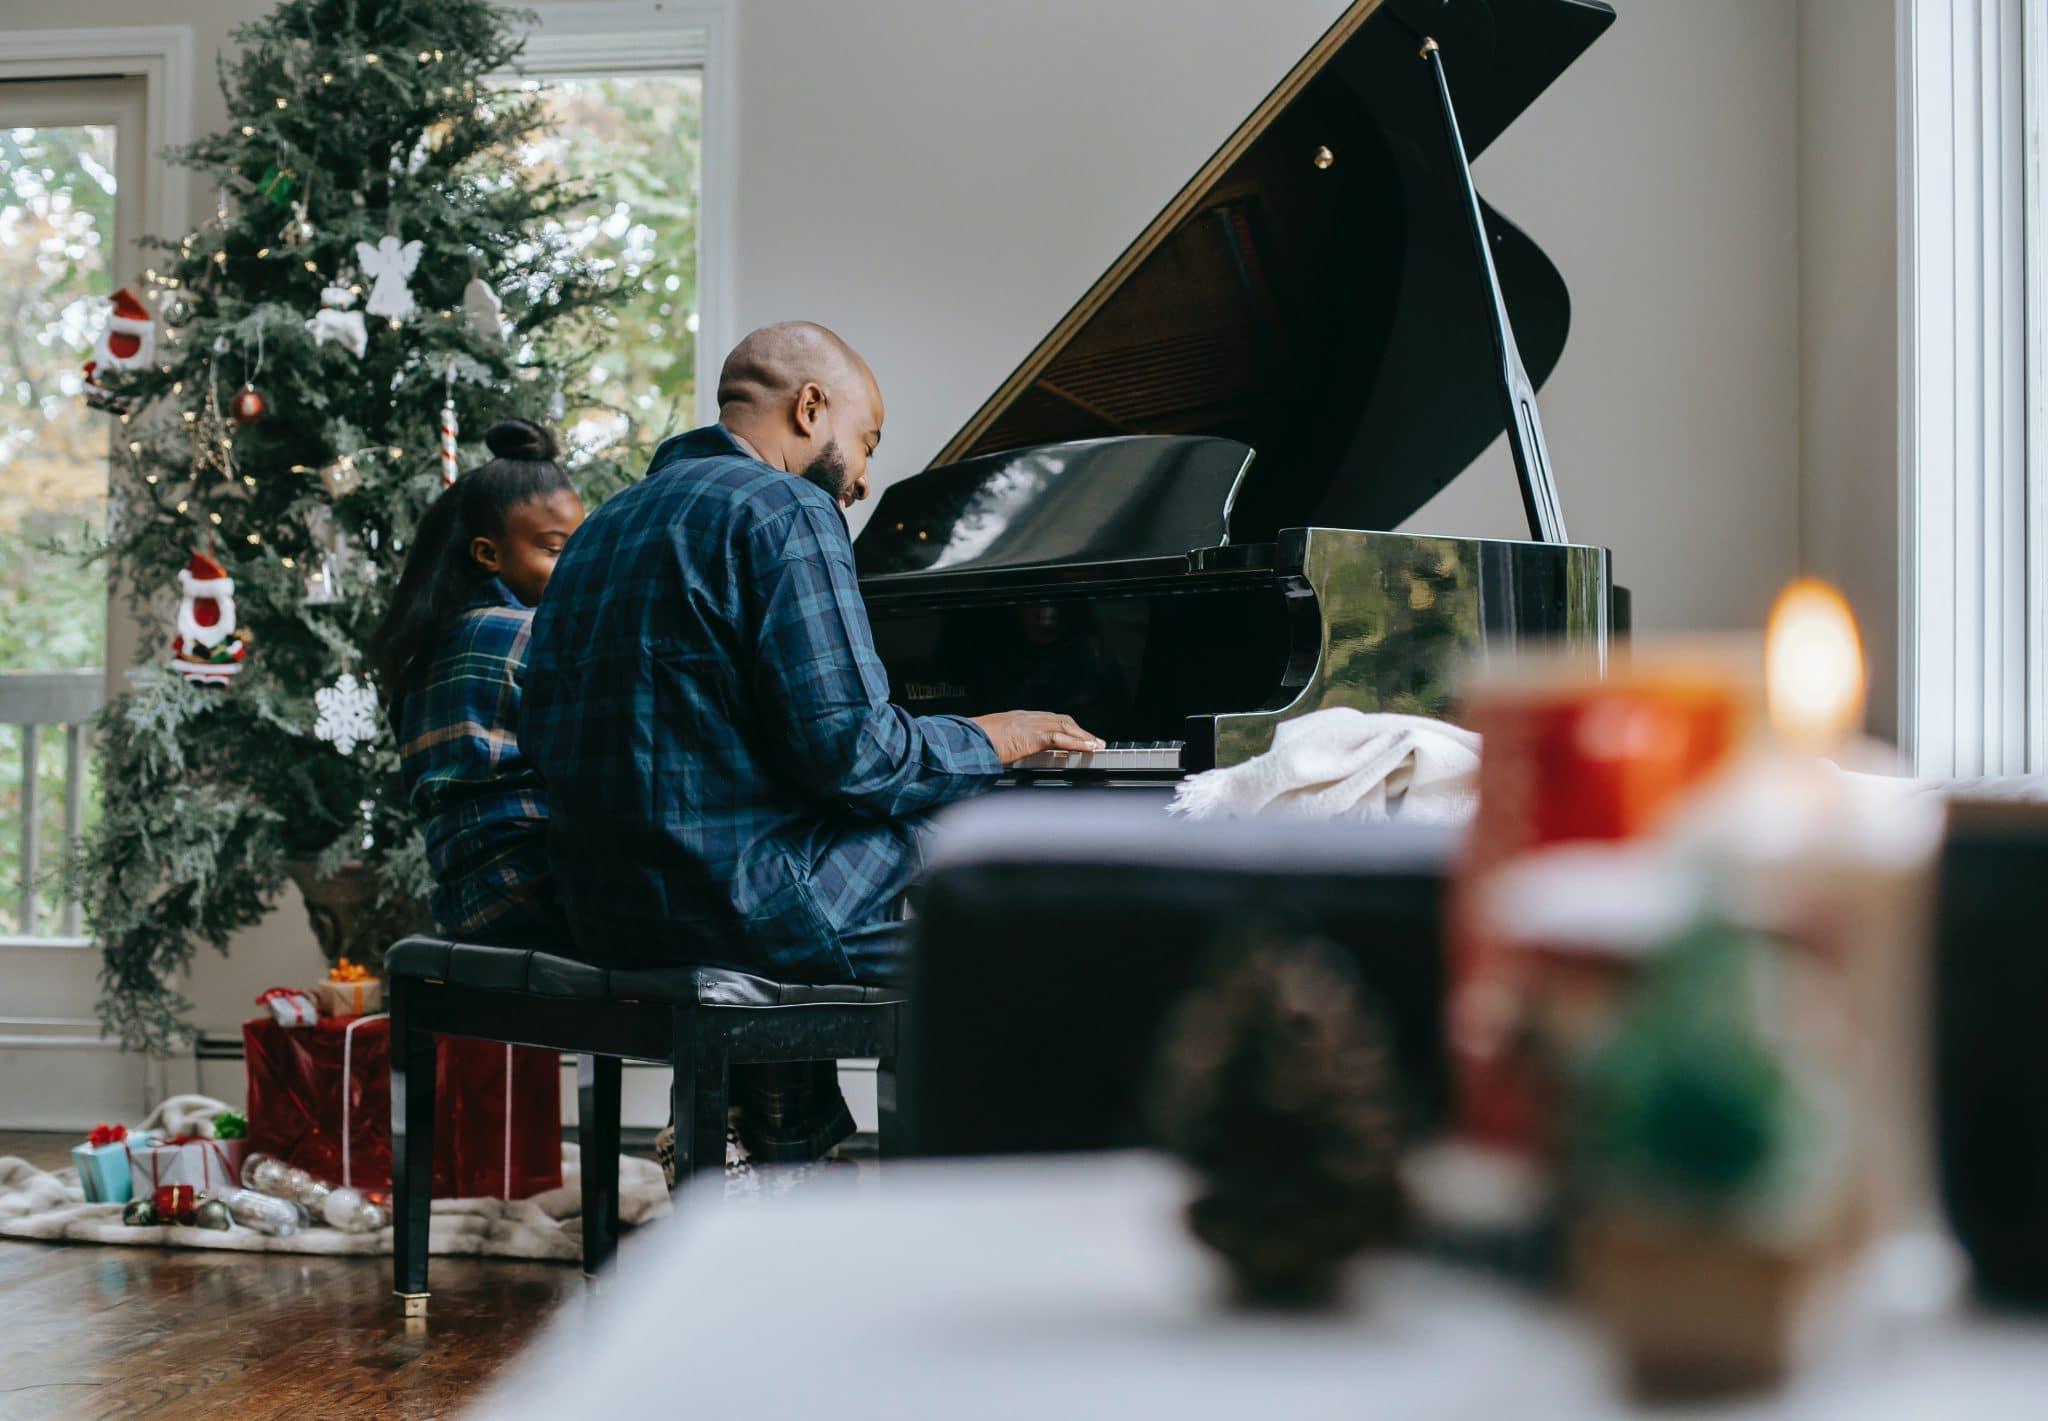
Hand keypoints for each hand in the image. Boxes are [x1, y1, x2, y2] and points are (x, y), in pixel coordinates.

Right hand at [970, 710, 1104, 764]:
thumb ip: (1002, 747)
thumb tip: (1003, 758)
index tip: (1074, 734)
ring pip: (1064, 726)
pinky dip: (1077, 742)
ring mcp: (1029, 724)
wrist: (964, 741)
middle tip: (1093, 740)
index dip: (1063, 727)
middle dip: (1079, 730)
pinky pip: (1060, 738)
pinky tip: (1087, 748)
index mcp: (1016, 718)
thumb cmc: (971, 744)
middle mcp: (1026, 717)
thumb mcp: (990, 743)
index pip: (1047, 719)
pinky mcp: (1032, 735)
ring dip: (1083, 736)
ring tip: (1096, 745)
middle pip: (1060, 720)